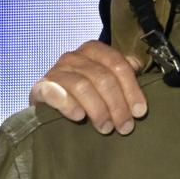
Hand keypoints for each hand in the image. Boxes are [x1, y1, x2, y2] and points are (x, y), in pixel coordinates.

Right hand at [28, 40, 146, 134]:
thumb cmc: (87, 92)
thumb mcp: (107, 79)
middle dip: (117, 105)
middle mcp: (74, 56)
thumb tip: (138, 66)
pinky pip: (54, 93)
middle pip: (103, 77)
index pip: (118, 64)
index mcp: (94, 50)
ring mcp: (56, 71)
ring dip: (98, 110)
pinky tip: (79, 117)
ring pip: (83, 86)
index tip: (140, 112)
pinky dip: (69, 105)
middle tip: (125, 127)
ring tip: (106, 128)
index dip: (132, 89)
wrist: (51, 105)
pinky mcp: (40, 88)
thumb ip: (124, 71)